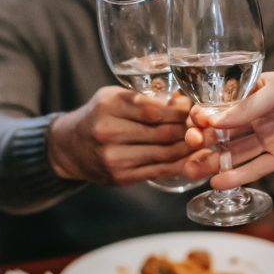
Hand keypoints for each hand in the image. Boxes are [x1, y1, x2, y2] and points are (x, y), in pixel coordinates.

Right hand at [48, 86, 193, 185]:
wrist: (70, 147)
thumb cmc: (98, 116)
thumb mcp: (115, 97)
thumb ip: (147, 99)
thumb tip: (185, 103)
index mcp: (108, 105)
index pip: (155, 110)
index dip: (180, 112)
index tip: (193, 110)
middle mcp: (108, 131)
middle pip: (163, 132)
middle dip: (188, 130)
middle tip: (204, 127)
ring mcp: (113, 157)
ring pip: (164, 153)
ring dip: (188, 148)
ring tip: (201, 142)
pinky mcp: (120, 177)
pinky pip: (159, 171)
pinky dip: (179, 164)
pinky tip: (190, 158)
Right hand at [184, 70, 273, 189]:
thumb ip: (248, 106)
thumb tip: (214, 121)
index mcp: (256, 91)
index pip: (223, 105)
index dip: (205, 115)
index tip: (192, 123)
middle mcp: (259, 115)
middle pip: (224, 131)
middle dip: (204, 140)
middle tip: (188, 148)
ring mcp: (269, 136)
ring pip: (235, 152)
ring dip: (213, 161)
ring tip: (191, 170)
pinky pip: (255, 168)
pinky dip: (237, 176)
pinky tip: (217, 182)